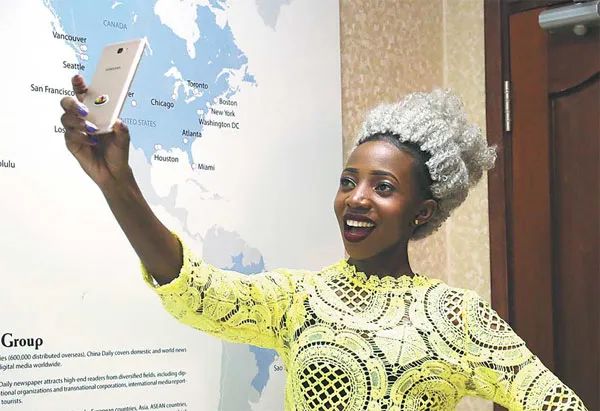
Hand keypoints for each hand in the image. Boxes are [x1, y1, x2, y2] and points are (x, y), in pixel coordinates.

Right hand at [59, 75, 132, 190]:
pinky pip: (69, 135)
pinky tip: (92, 142)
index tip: (78, 78)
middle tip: (85, 110)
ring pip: (66, 118)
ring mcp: (75, 130)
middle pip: (67, 103)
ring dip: (79, 122)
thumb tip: (118, 122)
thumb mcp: (124, 138)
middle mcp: (82, 118)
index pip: (83, 94)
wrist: (114, 171)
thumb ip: (122, 129)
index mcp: (95, 111)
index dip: (78, 84)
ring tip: (93, 130)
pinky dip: (81, 137)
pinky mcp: (72, 142)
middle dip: (73, 103)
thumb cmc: (118, 151)